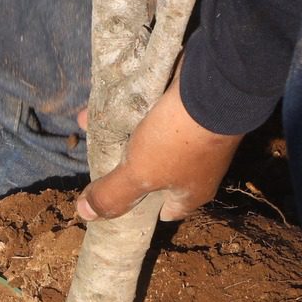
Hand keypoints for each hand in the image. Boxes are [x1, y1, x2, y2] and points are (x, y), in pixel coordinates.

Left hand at [76, 68, 242, 221]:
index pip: (168, 211)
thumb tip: (85, 215)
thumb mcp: (139, 174)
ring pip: (155, 138)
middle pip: (157, 172)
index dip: (144, 212)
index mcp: (192, 192)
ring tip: (92, 125)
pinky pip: (158, 109)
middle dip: (126, 166)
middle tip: (97, 160)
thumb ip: (113, 194)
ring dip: (125, 132)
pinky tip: (109, 97)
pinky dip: (134, 106)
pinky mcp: (196, 104)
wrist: (216, 86)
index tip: (120, 204)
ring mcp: (200, 134)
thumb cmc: (178, 142)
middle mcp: (199, 166)